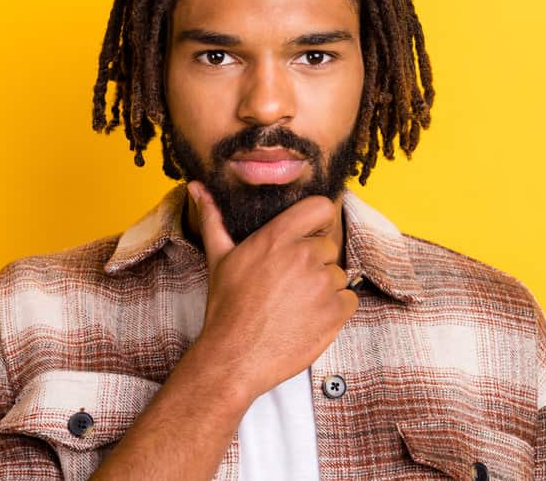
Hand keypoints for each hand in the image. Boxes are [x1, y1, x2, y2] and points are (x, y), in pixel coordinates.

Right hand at [187, 180, 357, 401]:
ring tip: (295, 305)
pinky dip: (335, 310)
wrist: (234, 357)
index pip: (320, 207)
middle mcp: (304, 255)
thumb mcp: (219, 258)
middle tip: (290, 285)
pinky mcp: (335, 312)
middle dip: (314, 263)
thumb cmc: (226, 307)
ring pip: (337, 276)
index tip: (311, 234)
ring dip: (323, 289)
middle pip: (328, 248)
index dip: (319, 220)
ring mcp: (322, 284)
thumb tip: (197, 187)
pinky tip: (309, 319)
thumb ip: (213, 218)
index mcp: (278, 237)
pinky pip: (348, 300)